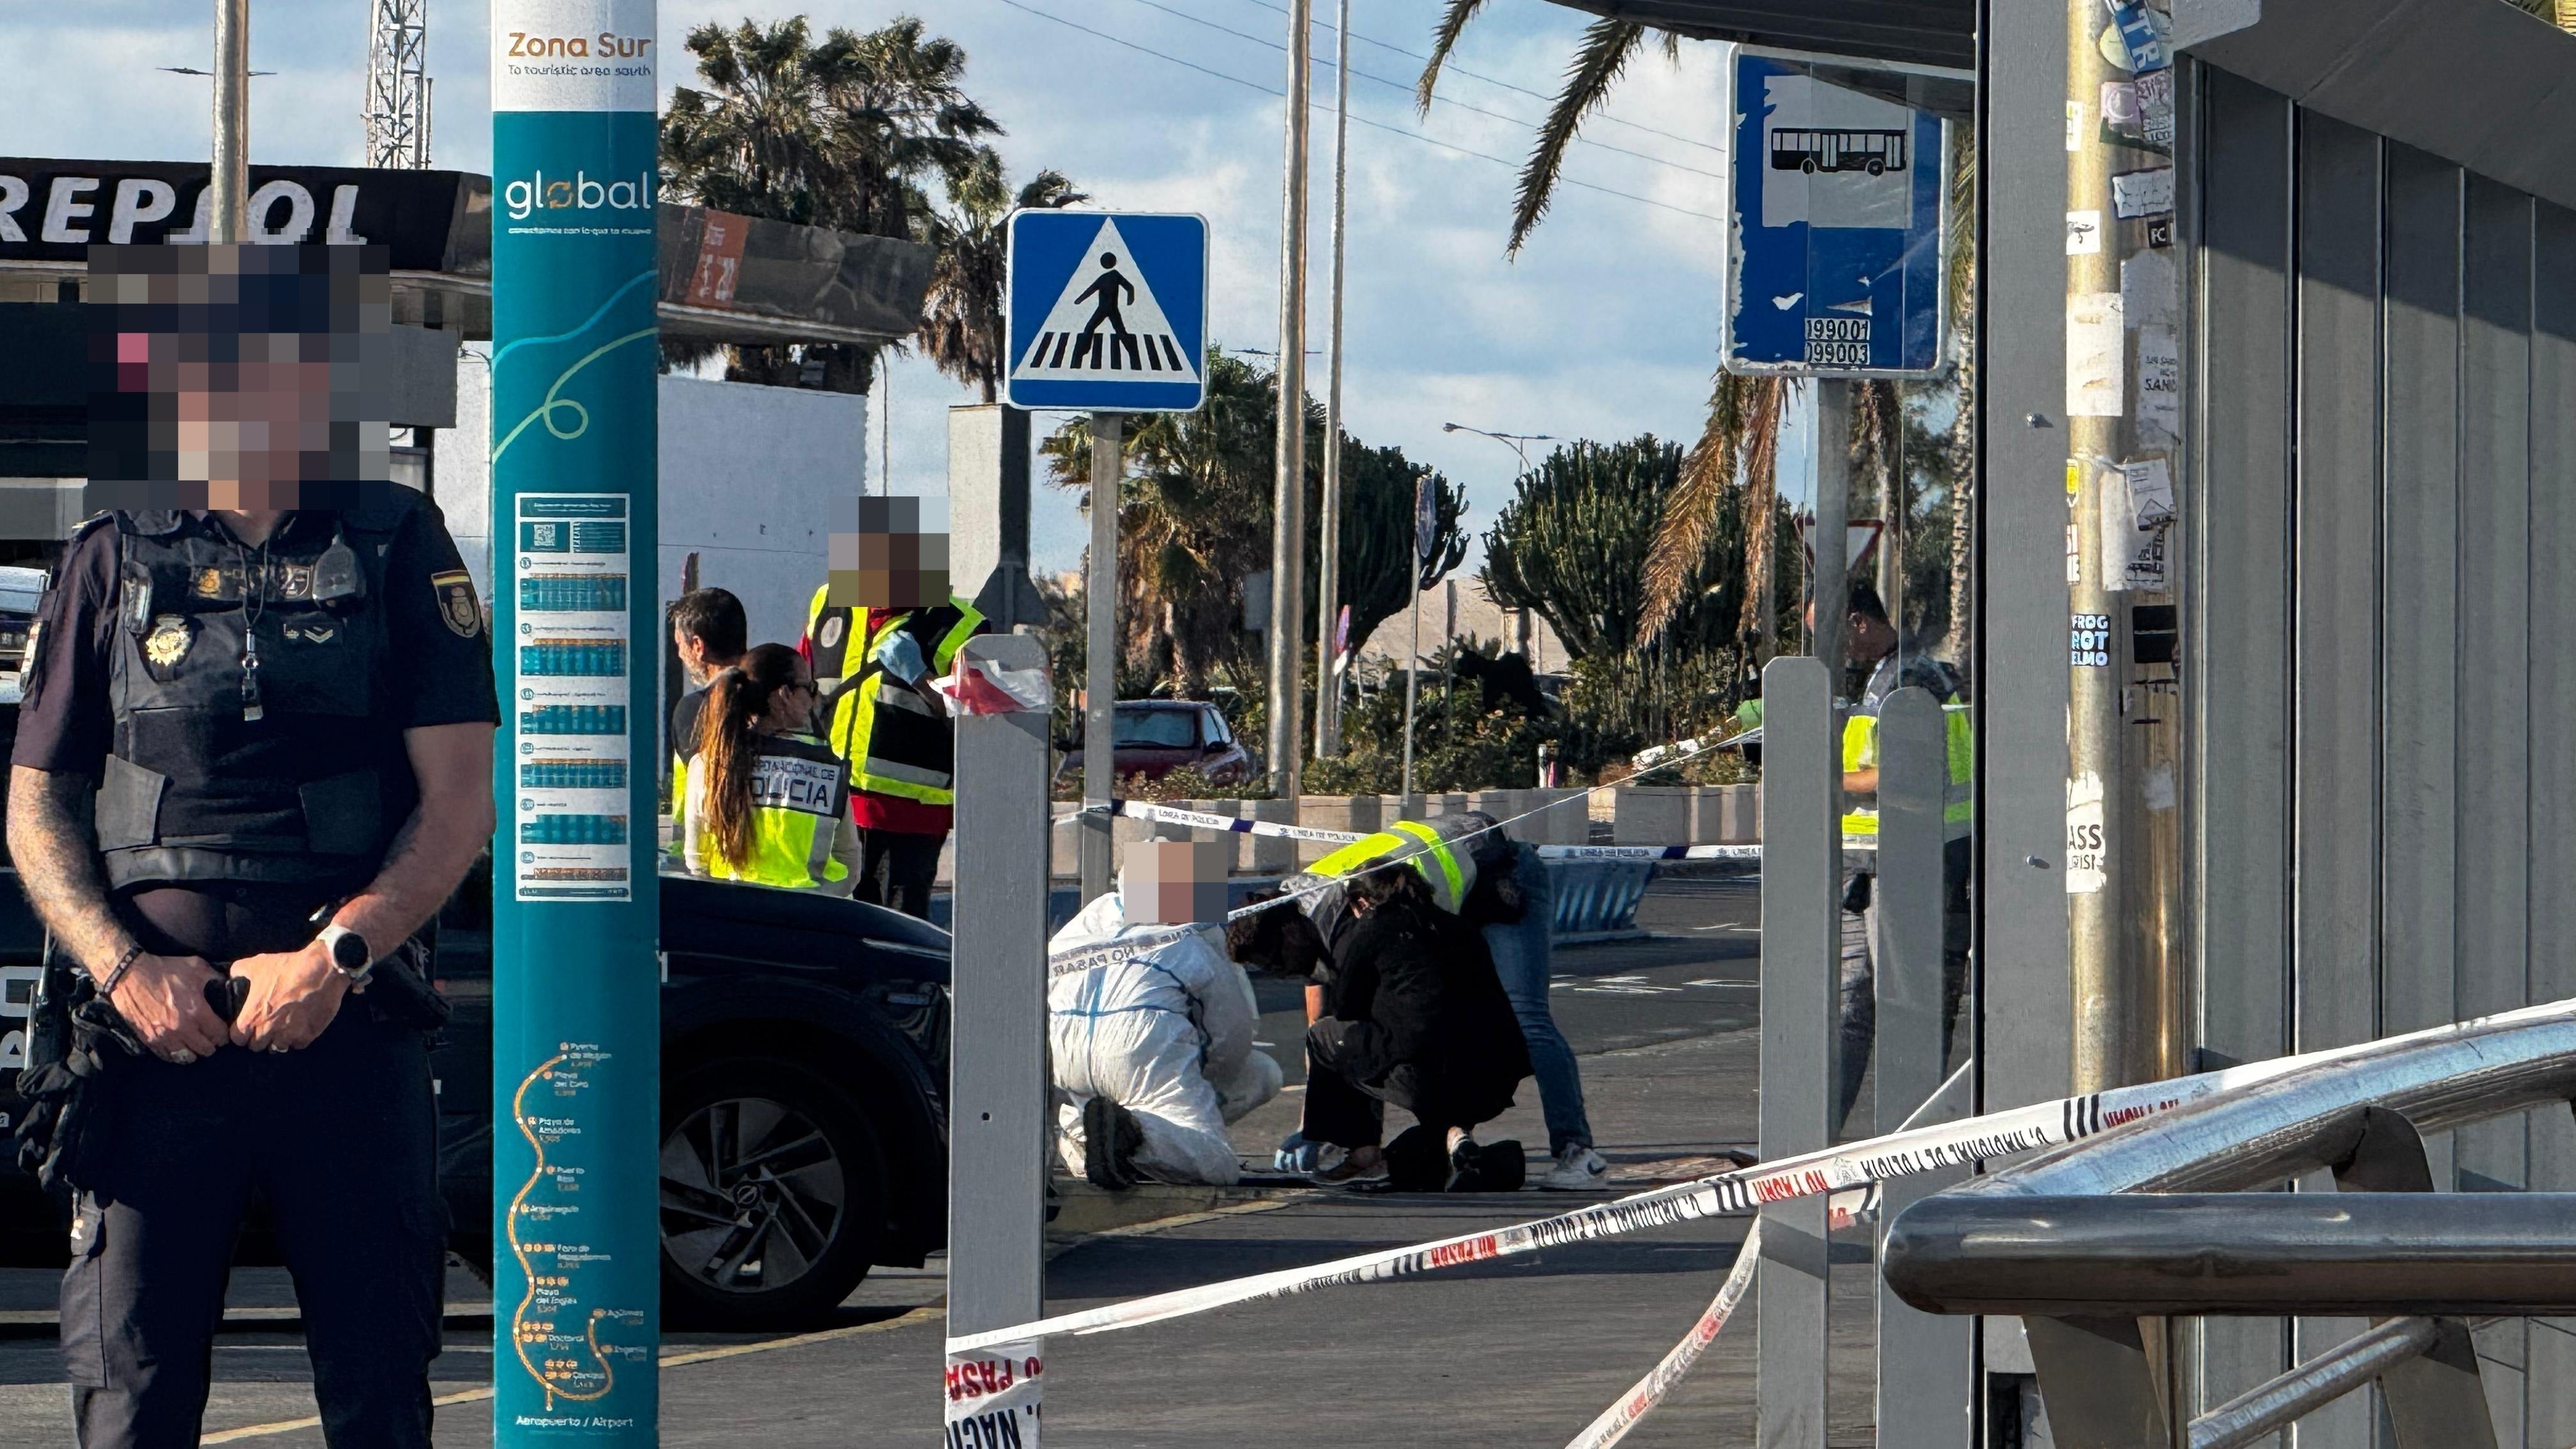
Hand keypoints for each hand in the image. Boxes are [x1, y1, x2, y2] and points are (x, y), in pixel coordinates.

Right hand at [108, 953, 228, 1063]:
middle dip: (211, 1045)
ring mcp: (165, 1037)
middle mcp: (183, 1029)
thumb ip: (215, 977)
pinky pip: (167, 1056)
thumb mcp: (196, 966)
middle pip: (206, 1049)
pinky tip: (178, 1047)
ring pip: (187, 1057)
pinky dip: (175, 1055)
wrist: (129, 976)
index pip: (219, 1034)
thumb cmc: (164, 970)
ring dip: (194, 1053)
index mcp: (197, 1012)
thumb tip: (226, 983)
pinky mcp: (150, 1040)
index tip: (222, 1032)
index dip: (224, 1035)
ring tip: (194, 1045)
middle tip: (210, 1039)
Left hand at [229, 940, 348, 1052]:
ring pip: (277, 1048)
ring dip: (277, 1041)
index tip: (247, 1026)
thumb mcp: (257, 964)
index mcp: (252, 1017)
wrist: (321, 970)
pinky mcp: (308, 1035)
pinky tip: (299, 1028)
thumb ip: (239, 971)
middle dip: (259, 1038)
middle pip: (256, 1047)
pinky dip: (297, 1039)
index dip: (241, 1033)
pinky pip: (297, 1045)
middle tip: (266, 1026)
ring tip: (282, 1029)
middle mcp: (268, 1031)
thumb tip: (232, 975)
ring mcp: (289, 1035)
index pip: (238, 1039)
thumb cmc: (287, 968)